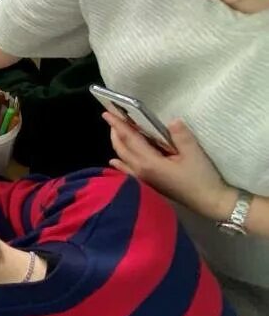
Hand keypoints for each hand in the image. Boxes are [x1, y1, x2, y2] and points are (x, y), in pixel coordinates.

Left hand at [104, 113, 234, 219]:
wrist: (208, 202)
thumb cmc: (201, 178)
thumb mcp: (194, 154)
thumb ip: (181, 136)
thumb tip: (171, 120)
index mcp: (148, 162)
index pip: (129, 139)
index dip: (118, 125)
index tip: (107, 113)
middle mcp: (140, 170)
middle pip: (122, 148)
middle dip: (115, 132)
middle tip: (112, 118)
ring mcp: (143, 179)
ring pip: (123, 158)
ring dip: (118, 144)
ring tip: (116, 132)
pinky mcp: (148, 184)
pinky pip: (127, 171)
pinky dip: (120, 163)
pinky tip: (115, 161)